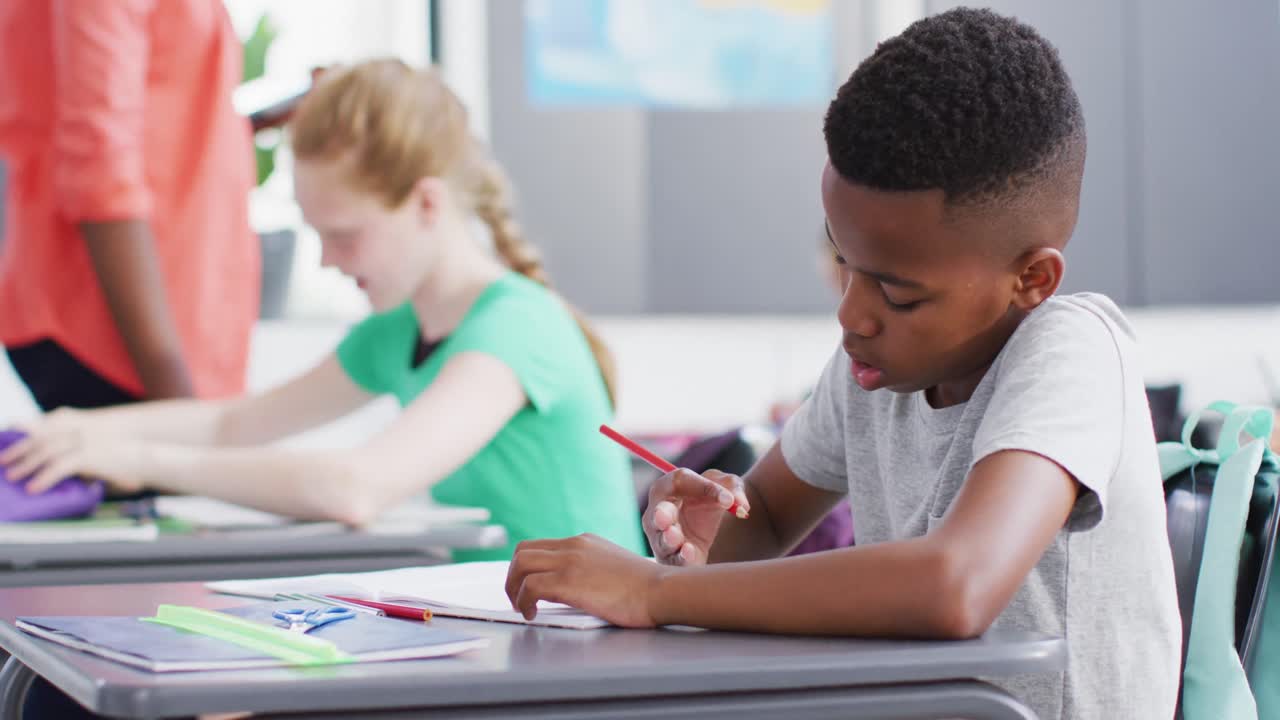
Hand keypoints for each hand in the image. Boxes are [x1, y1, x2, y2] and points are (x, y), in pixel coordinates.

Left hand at [0, 411, 144, 493]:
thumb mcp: (101, 454)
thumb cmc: (128, 460)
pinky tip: (33, 487)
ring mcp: (83, 441)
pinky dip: (43, 477)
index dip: (25, 433)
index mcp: (80, 426)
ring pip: (44, 451)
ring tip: (12, 477)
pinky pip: (58, 467)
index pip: (45, 427)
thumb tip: (64, 472)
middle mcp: (79, 430)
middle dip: (18, 449)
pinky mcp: (88, 456)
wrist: (150, 458)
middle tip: (3, 461)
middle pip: (40, 437)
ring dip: (25, 464)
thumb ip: (80, 459)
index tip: (10, 442)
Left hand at [505, 534, 667, 627]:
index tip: (528, 586)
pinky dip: (524, 602)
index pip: (541, 546)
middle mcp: (573, 545)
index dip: (527, 567)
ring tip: (522, 608)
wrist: (661, 590)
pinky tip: (532, 615)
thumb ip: (592, 568)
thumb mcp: (614, 566)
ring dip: (514, 589)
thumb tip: (577, 585)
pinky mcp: (568, 581)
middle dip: (513, 576)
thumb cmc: (646, 588)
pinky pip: (530, 587)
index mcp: (584, 541)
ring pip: (520, 565)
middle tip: (518, 598)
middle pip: (523, 551)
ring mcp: (570, 561)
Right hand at [644, 468, 748, 565]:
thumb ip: (734, 488)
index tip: (728, 500)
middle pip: (658, 513)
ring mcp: (661, 538)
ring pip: (661, 540)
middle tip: (666, 518)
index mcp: (670, 487)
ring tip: (675, 536)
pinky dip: (681, 557)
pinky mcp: (671, 559)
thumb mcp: (724, 487)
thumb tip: (741, 505)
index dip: (703, 486)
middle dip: (661, 515)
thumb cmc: (708, 500)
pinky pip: (673, 560)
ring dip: (668, 539)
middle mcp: (659, 512)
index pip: (680, 480)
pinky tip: (689, 552)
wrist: (708, 528)